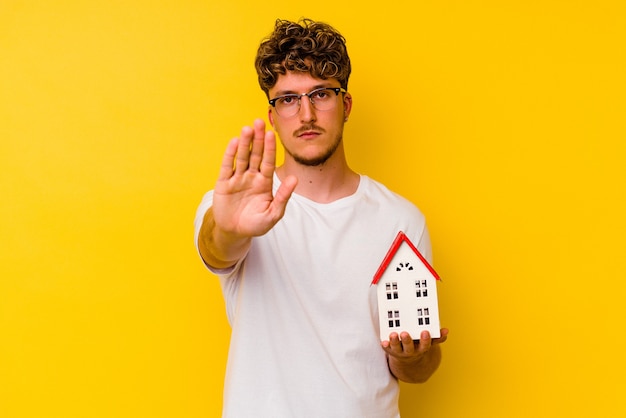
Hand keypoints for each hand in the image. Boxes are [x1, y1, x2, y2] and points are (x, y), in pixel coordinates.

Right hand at [212, 119, 297, 238]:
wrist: (235, 232)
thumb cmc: (256, 224)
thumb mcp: (273, 214)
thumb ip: (283, 197)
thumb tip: (295, 180)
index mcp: (265, 182)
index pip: (268, 161)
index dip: (270, 148)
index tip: (272, 134)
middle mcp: (251, 177)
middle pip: (255, 154)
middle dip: (258, 139)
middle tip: (259, 122)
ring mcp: (237, 178)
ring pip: (242, 157)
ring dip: (245, 143)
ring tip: (247, 128)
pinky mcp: (224, 183)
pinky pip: (227, 166)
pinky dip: (230, 154)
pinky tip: (234, 142)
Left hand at [382, 329, 448, 382]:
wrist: (409, 362)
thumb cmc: (419, 346)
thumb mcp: (429, 343)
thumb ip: (437, 337)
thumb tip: (446, 331)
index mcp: (421, 349)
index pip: (425, 345)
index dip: (425, 339)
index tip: (425, 332)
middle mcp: (411, 352)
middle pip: (409, 347)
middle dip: (407, 341)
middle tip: (404, 333)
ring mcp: (400, 352)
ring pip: (397, 348)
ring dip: (394, 342)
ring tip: (393, 334)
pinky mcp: (391, 351)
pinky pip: (388, 349)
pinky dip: (385, 345)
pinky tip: (383, 342)